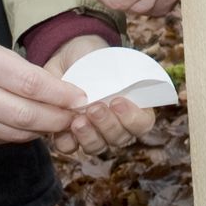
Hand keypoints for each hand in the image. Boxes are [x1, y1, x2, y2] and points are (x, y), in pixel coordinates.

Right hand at [0, 36, 84, 146]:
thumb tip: (59, 90)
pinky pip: (1, 140)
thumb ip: (17, 68)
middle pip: (25, 115)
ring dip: (43, 131)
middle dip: (58, 118)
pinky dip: (22, 136)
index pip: (29, 83)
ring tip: (61, 122)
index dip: (60, 94)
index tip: (80, 97)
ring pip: (16, 133)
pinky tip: (34, 128)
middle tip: (77, 116)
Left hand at [39, 32, 155, 155]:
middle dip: (107, 125)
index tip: (117, 101)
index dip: (133, 118)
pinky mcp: (69, 135)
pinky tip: (63, 126)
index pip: (143, 123)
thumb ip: (113, 76)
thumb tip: (110, 87)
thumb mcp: (106, 60)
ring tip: (78, 120)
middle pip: (119, 138)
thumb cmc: (94, 60)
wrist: (67, 59)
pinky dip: (67, 139)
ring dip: (89, 136)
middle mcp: (116, 126)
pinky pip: (69, 146)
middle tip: (94, 108)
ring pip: (96, 146)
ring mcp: (94, 133)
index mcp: (133, 108)